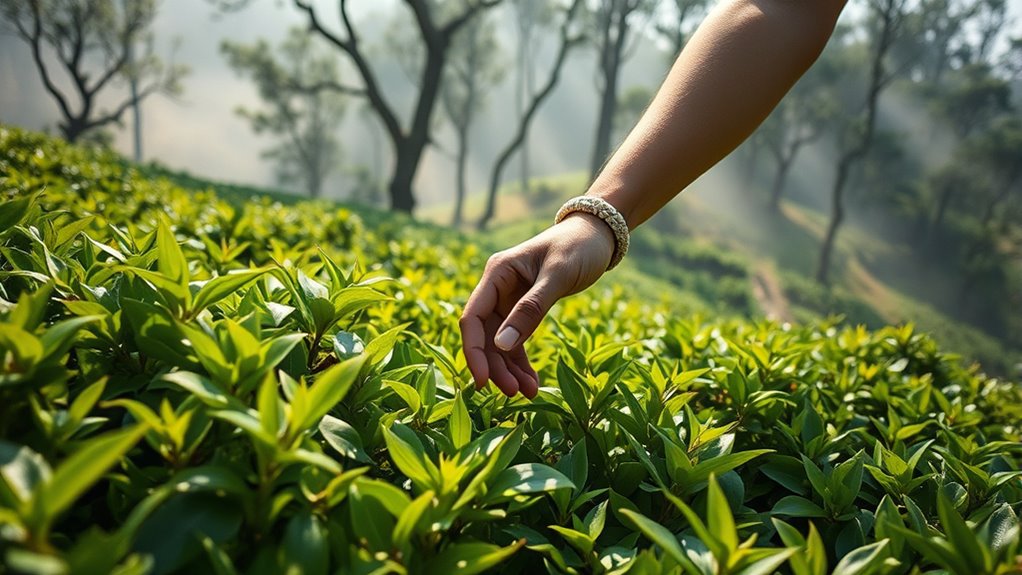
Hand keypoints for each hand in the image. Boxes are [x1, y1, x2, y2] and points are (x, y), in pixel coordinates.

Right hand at [459, 212, 615, 397]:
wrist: (598, 235)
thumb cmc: (578, 247)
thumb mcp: (558, 275)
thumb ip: (531, 309)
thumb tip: (503, 345)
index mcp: (497, 273)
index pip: (473, 318)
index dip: (474, 352)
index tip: (483, 381)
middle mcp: (497, 288)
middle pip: (485, 336)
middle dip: (496, 366)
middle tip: (513, 393)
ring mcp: (509, 300)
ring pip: (500, 343)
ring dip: (510, 369)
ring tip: (528, 393)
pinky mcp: (524, 310)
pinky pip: (517, 341)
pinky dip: (522, 362)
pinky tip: (532, 383)